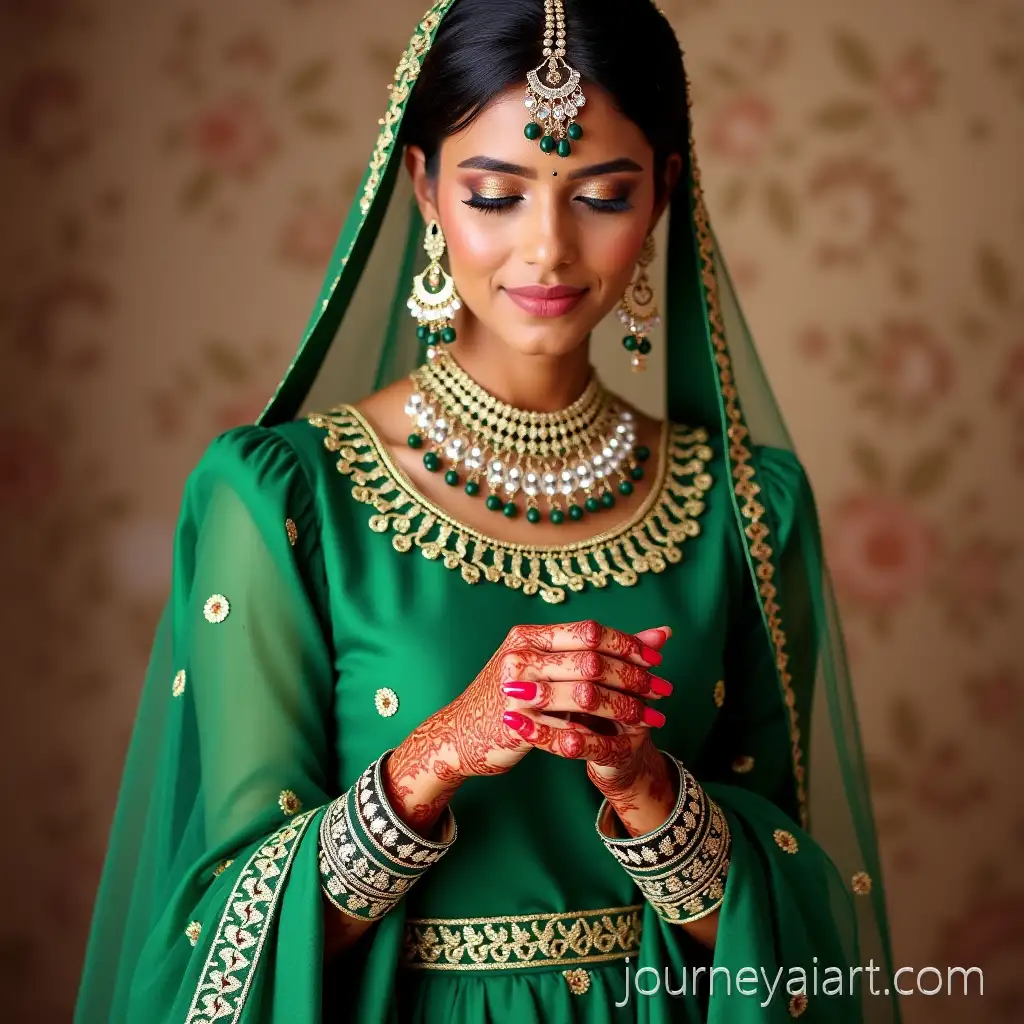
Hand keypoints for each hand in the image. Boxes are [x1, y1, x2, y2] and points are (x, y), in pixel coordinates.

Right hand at [385, 620, 670, 828]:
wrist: (460, 734)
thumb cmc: (509, 696)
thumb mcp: (548, 664)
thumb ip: (597, 649)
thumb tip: (661, 634)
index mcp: (528, 636)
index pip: (589, 631)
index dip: (626, 645)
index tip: (656, 660)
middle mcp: (520, 657)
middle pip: (592, 661)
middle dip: (633, 676)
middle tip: (662, 689)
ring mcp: (518, 691)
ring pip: (587, 694)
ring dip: (625, 706)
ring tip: (650, 715)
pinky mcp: (520, 725)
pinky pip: (571, 727)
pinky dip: (603, 731)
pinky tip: (624, 736)